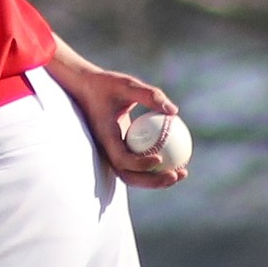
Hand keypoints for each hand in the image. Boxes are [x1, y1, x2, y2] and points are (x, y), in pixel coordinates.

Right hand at [72, 68, 187, 188]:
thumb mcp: (126, 84)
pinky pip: (139, 163)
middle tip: (177, 175)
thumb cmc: (106, 84)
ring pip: (135, 175)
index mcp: (106, 138)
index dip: (140, 164)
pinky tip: (177, 160)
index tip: (159, 159)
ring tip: (182, 173)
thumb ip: (149, 95)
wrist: (86, 88)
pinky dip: (156, 167)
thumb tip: (174, 111)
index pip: (121, 159)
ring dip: (157, 180)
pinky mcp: (120, 151)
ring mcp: (113, 153)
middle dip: (153, 182)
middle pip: (129, 176)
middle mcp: (108, 151)